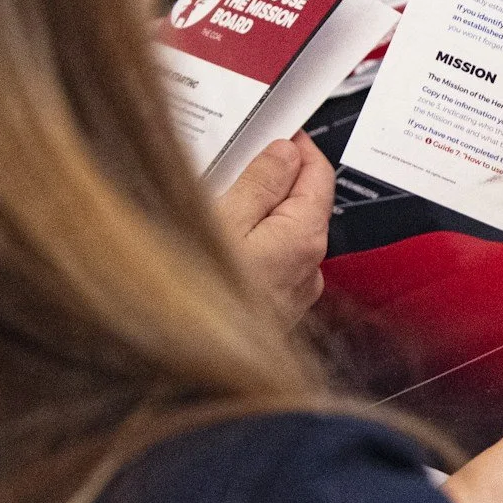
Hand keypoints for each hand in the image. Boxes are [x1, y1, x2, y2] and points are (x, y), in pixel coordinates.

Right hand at [212, 136, 333, 328]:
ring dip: (260, 212)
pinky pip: (271, 263)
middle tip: (238, 158)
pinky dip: (252, 244)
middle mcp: (308, 269)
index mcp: (304, 238)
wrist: (184, 375)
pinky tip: (218, 243)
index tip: (275, 127)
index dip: (297, 144)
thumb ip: (259, 182)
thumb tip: (283, 153)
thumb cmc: (196, 301)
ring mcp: (293, 294)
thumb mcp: (223, 220)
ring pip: (285, 234)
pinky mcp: (273, 311)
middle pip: (303, 203)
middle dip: (275, 177)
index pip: (318, 173)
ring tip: (220, 200)